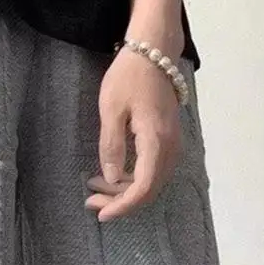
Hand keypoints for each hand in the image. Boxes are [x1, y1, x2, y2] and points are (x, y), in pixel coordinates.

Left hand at [86, 21, 184, 221]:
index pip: (142, 188)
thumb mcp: (111, 110)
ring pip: (151, 180)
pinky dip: (133, 177)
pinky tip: (113, 172)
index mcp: (156, 142)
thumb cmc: (129, 76)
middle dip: (120, 201)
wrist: (154, 50)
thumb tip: (111, 178)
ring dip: (125, 189)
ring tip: (95, 186)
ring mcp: (172, 142)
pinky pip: (153, 168)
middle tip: (91, 200)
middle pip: (148, 189)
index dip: (122, 206)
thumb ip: (111, 146)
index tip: (101, 214)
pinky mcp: (168, 137)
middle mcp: (170, 147)